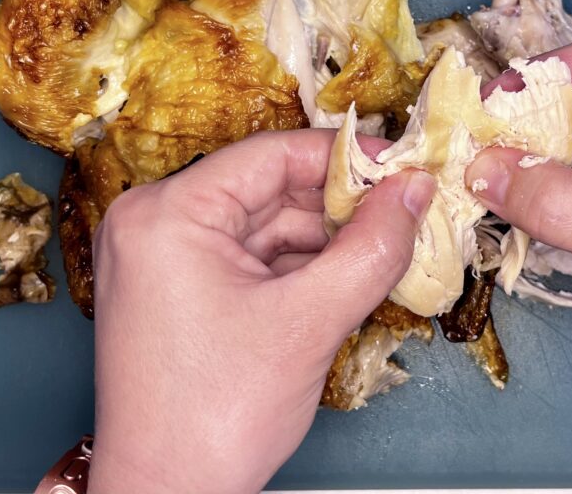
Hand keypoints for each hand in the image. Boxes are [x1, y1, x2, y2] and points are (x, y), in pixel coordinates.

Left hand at [87, 129, 433, 493]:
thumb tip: (415, 189)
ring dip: (327, 240)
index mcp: (168, 213)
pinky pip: (253, 256)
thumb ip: (372, 247)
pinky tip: (346, 278)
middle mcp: (155, 221)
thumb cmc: (218, 414)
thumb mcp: (309, 322)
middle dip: (341, 207)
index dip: (346, 158)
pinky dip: (301, 266)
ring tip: (386, 252)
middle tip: (407, 213)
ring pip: (267, 225)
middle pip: (270, 190)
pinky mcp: (179, 287)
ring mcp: (164, 256)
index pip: (272, 156)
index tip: (404, 168)